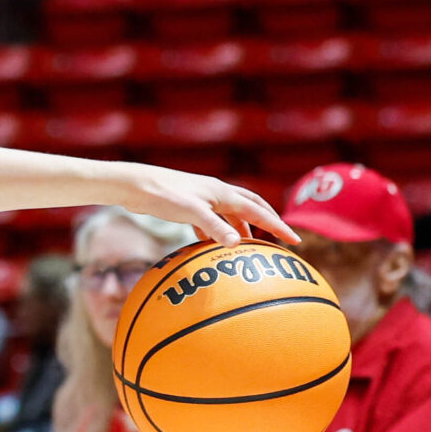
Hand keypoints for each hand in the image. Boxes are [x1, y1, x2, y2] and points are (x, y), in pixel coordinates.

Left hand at [114, 163, 296, 246]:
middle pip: (251, 207)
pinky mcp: (188, 204)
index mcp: (224, 194)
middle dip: (268, 222)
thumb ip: (214, 228)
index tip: (295, 241)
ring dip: (242, 228)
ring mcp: (203, 198)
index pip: (259, 212)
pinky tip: (212, 243)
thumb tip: (238, 244)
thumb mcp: (191, 213)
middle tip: (281, 238)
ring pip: (230, 213)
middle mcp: (217, 193)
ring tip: (249, 245)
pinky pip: (210, 219)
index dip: (278, 227)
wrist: (135, 185)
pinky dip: (217, 230)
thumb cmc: (163, 196)